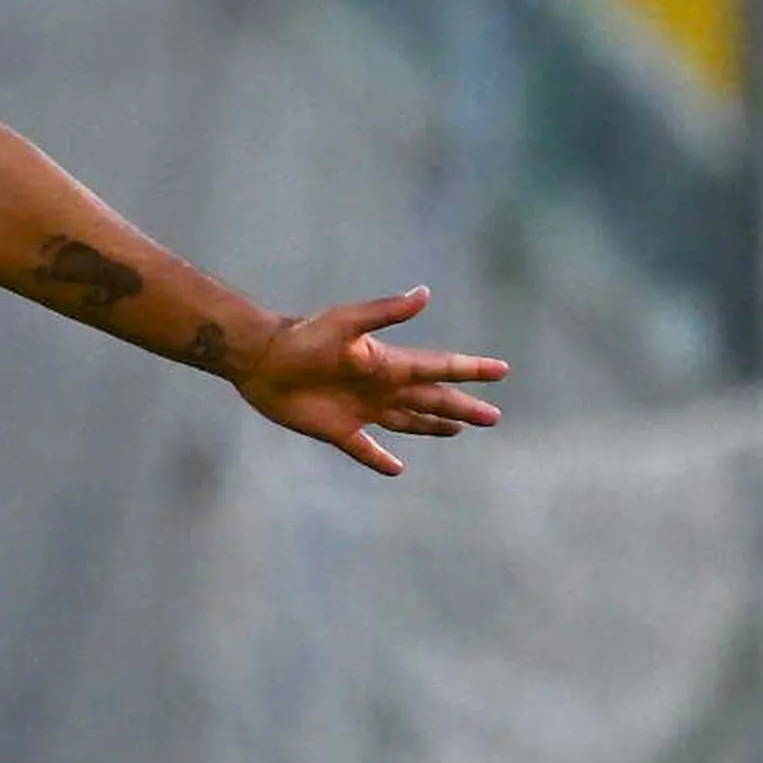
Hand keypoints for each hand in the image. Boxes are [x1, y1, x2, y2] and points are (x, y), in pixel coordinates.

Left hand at [229, 286, 510, 474]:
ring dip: (434, 425)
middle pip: (432, 400)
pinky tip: (396, 468)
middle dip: (464, 407)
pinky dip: (381, 460)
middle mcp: (381, 387)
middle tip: (494, 416)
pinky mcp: (337, 429)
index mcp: (389, 363)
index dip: (470, 369)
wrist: (260, 359)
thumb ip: (385, 313)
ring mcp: (361, 409)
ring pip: (408, 421)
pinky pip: (366, 449)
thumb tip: (424, 294)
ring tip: (458, 429)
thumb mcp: (346, 322)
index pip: (439, 367)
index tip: (501, 370)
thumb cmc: (302, 337)